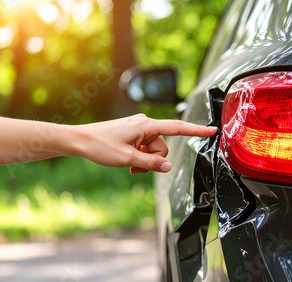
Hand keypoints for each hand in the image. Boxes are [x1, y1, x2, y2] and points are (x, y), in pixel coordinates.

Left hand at [72, 114, 216, 173]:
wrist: (79, 140)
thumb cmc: (100, 145)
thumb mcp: (128, 159)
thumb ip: (151, 163)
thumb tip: (168, 166)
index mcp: (146, 125)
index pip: (178, 128)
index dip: (197, 130)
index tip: (212, 130)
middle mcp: (144, 124)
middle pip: (163, 146)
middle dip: (153, 159)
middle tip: (135, 167)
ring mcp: (138, 128)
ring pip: (153, 149)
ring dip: (145, 160)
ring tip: (129, 165)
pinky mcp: (133, 133)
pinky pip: (144, 147)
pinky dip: (139, 156)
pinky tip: (127, 161)